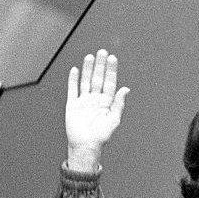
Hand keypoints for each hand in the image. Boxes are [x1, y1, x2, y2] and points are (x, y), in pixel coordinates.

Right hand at [65, 49, 128, 171]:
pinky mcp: (72, 105)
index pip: (109, 82)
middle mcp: (95, 99)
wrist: (85, 146)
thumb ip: (119, 103)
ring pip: (86, 81)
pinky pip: (73, 90)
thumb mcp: (114, 119)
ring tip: (90, 56)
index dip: (111, 70)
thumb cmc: (101, 135)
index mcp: (107, 102)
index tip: (112, 58)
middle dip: (100, 65)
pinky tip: (76, 70)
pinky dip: (73, 80)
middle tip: (102, 51)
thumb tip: (126, 88)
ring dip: (88, 69)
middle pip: (98, 78)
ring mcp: (84, 101)